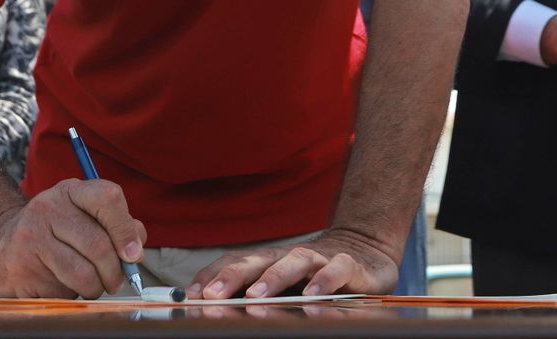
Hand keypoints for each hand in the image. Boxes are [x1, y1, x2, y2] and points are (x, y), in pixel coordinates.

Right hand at [0, 177, 147, 298]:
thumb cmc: (55, 229)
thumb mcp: (83, 214)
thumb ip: (116, 225)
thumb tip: (136, 250)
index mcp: (70, 191)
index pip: (108, 198)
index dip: (126, 230)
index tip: (133, 255)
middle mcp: (48, 209)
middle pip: (99, 245)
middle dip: (114, 272)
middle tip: (116, 281)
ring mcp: (30, 238)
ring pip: (82, 275)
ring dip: (95, 288)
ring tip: (91, 285)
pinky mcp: (20, 269)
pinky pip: (61, 292)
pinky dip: (70, 295)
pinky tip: (61, 284)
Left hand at [187, 227, 397, 299]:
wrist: (365, 250)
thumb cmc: (314, 275)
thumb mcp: (283, 284)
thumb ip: (254, 292)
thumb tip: (210, 304)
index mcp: (269, 261)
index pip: (235, 263)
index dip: (212, 275)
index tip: (191, 294)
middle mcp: (289, 256)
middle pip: (257, 260)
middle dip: (232, 277)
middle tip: (212, 296)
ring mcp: (319, 259)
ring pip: (294, 262)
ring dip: (273, 278)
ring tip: (256, 295)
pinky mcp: (349, 265)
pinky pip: (335, 270)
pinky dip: (323, 281)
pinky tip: (311, 295)